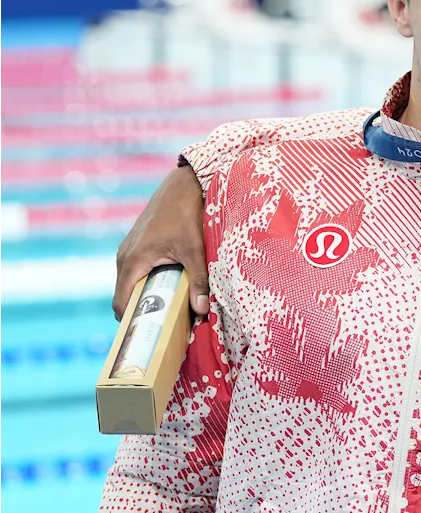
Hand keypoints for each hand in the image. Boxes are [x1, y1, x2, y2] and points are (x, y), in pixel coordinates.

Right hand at [114, 165, 208, 319]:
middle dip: (143, 309)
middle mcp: (124, 256)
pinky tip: (171, 284)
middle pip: (127, 294)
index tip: (148, 333)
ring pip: (132, 281)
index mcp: (132, 261)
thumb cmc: (186, 215)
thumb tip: (202, 310)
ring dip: (148, 293)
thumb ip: (198, 281)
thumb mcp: (195, 250)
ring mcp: (129, 248)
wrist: (183, 185)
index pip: (121, 302)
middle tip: (166, 324)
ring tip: (171, 306)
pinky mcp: (137, 243)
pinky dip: (150, 280)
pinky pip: (137, 269)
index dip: (131, 320)